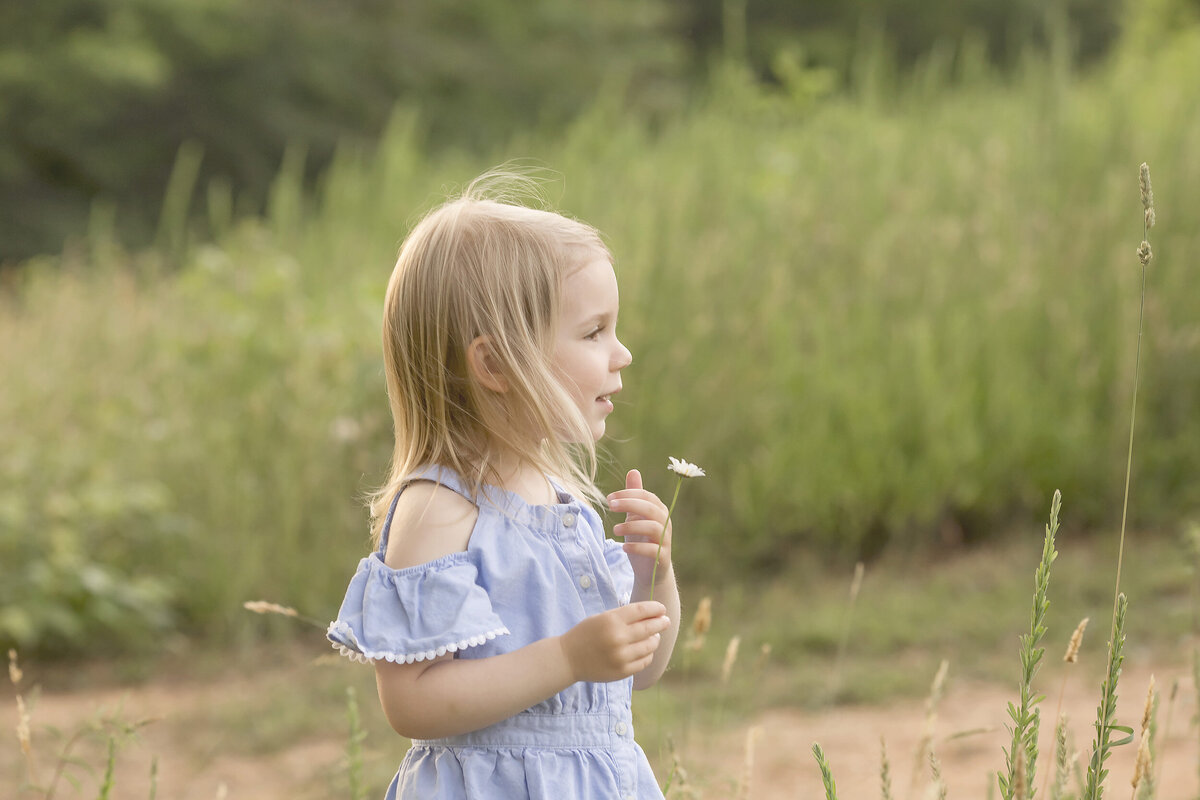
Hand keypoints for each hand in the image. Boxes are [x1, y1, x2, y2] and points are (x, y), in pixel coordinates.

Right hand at [559, 602, 669, 682]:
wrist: (568, 659)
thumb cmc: (585, 634)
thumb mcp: (601, 618)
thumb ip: (624, 616)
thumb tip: (651, 614)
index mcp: (611, 620)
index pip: (641, 610)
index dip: (655, 608)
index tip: (662, 608)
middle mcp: (618, 638)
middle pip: (649, 628)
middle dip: (661, 623)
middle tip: (666, 621)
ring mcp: (621, 656)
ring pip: (650, 646)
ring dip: (655, 639)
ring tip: (655, 636)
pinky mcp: (622, 671)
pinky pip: (644, 661)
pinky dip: (648, 654)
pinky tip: (646, 650)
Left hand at [608, 469, 671, 588]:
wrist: (650, 570)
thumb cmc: (641, 539)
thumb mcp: (635, 515)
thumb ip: (634, 495)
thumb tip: (633, 471)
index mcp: (658, 510)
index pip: (645, 496)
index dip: (628, 494)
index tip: (609, 498)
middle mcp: (665, 523)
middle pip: (650, 508)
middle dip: (630, 504)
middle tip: (610, 506)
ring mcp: (665, 540)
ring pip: (654, 528)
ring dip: (632, 526)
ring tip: (614, 530)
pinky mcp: (663, 557)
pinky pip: (654, 550)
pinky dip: (638, 548)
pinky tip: (623, 547)